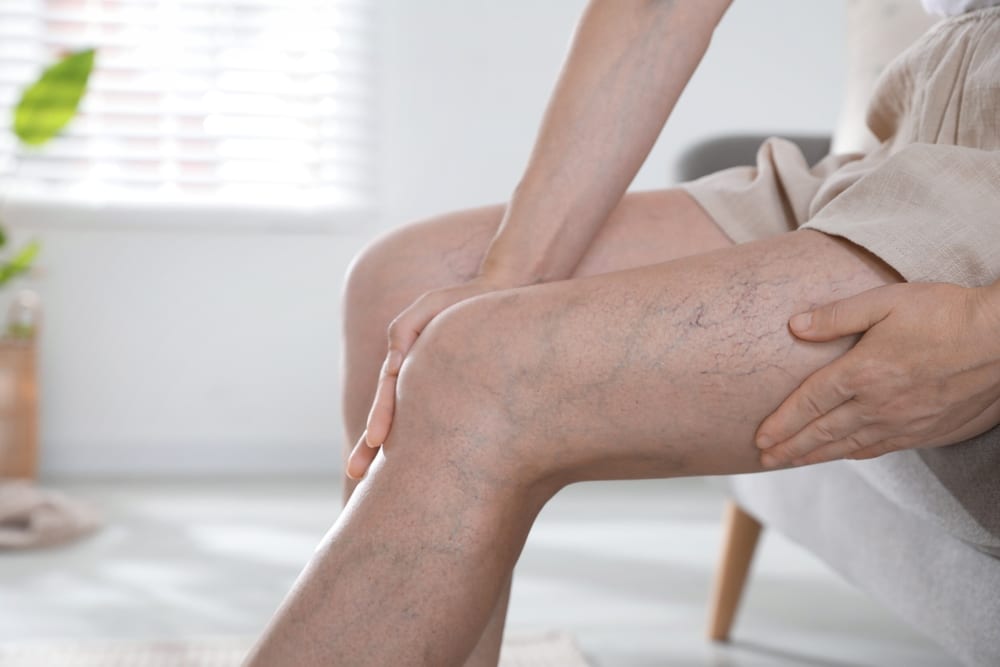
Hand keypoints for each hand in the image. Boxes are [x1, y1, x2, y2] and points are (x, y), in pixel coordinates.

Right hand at [346, 275, 510, 479]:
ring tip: (370, 478)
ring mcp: (433, 388)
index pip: (387, 397)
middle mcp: (415, 380)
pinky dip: (424, 440)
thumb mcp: (429, 307)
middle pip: (390, 417)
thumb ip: (404, 332)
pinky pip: (438, 418)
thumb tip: (394, 369)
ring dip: (393, 451)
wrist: (500, 296)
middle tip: (355, 474)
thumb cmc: (462, 301)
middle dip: (370, 446)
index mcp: (406, 364)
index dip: (379, 420)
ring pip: (412, 423)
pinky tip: (422, 465)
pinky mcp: (456, 393)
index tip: (374, 444)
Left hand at [756, 282, 999, 467]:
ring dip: (815, 457)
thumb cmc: (945, 314)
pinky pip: (880, 449)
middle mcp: (878, 405)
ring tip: (791, 462)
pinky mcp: (927, 432)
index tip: (759, 438)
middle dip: (789, 448)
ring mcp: (904, 423)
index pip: (809, 403)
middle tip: (764, 460)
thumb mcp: (885, 301)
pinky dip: (853, 455)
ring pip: (849, 447)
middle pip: (822, 433)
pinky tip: (842, 455)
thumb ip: (837, 316)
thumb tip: (795, 326)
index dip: (782, 423)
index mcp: (862, 373)